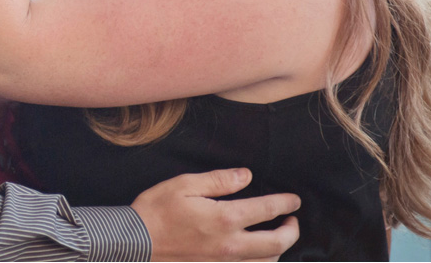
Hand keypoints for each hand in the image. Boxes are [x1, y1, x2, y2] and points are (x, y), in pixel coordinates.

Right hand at [131, 168, 300, 260]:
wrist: (136, 243)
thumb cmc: (157, 210)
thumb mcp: (185, 185)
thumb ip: (219, 180)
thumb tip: (246, 176)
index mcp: (224, 218)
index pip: (267, 210)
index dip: (285, 204)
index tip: (294, 200)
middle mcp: (231, 245)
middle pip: (276, 243)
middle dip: (291, 231)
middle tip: (292, 221)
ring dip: (279, 251)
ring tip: (278, 238)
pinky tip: (257, 257)